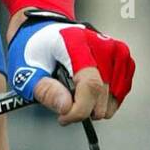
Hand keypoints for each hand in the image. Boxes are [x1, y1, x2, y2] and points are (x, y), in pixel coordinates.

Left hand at [6, 13, 134, 124]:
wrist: (45, 32)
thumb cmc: (36, 49)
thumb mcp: (26, 71)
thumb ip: (45, 90)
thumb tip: (66, 107)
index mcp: (76, 42)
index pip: (90, 84)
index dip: (79, 109)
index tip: (64, 117)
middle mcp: (101, 43)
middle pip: (102, 93)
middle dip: (83, 110)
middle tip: (64, 107)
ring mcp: (115, 50)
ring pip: (114, 96)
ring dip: (95, 106)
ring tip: (75, 97)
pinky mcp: (123, 58)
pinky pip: (121, 91)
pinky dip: (106, 100)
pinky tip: (90, 95)